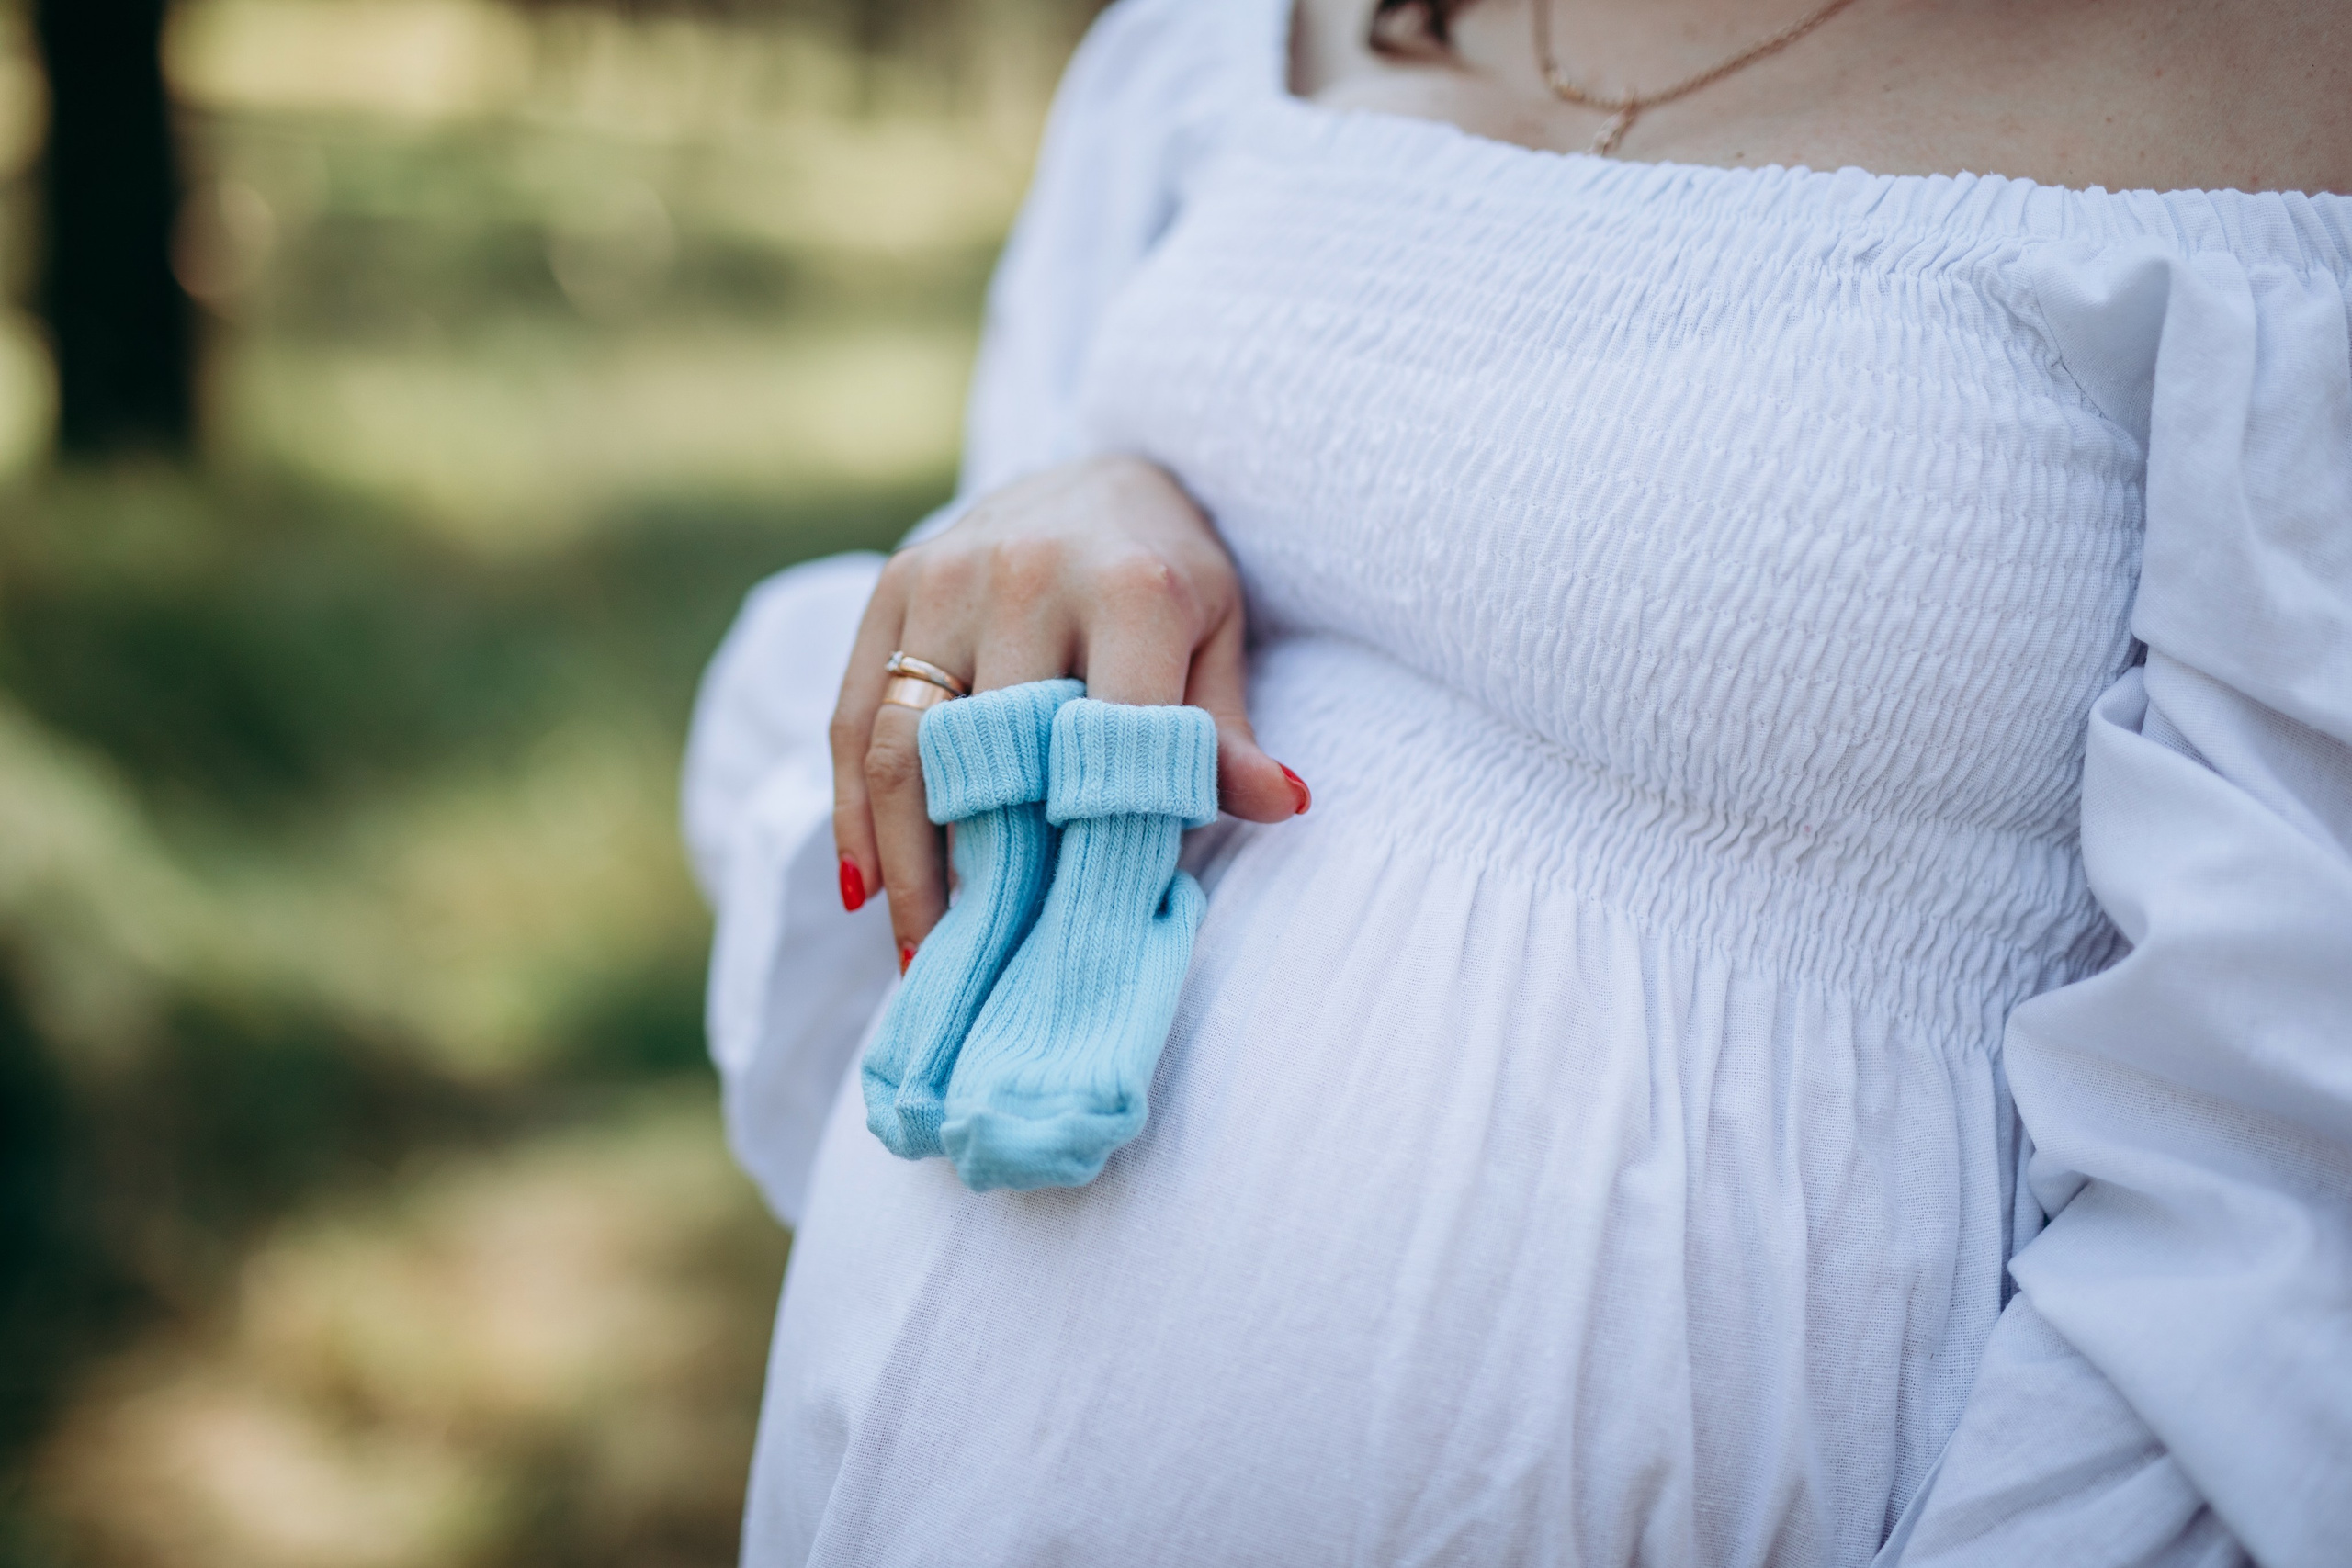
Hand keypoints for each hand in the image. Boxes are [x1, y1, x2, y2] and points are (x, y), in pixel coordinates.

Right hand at [829, 456, 1308, 965]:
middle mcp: (1026, 573)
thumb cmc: (1173, 575)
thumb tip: (1285, 803)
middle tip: (982, 970)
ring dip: (905, 864)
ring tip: (923, 956)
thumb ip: (1225, 730)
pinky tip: (864, 890)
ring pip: (904, 748)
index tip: (1076, 932)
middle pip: (991, 758)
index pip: (1105, 745)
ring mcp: (946, 575)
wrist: (1101, 470)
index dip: (1089, 847)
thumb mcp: (1219, 638)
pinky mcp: (893, 585)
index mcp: (1130, 587)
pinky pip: (852, 717)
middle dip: (984, 874)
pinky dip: (854, 812)